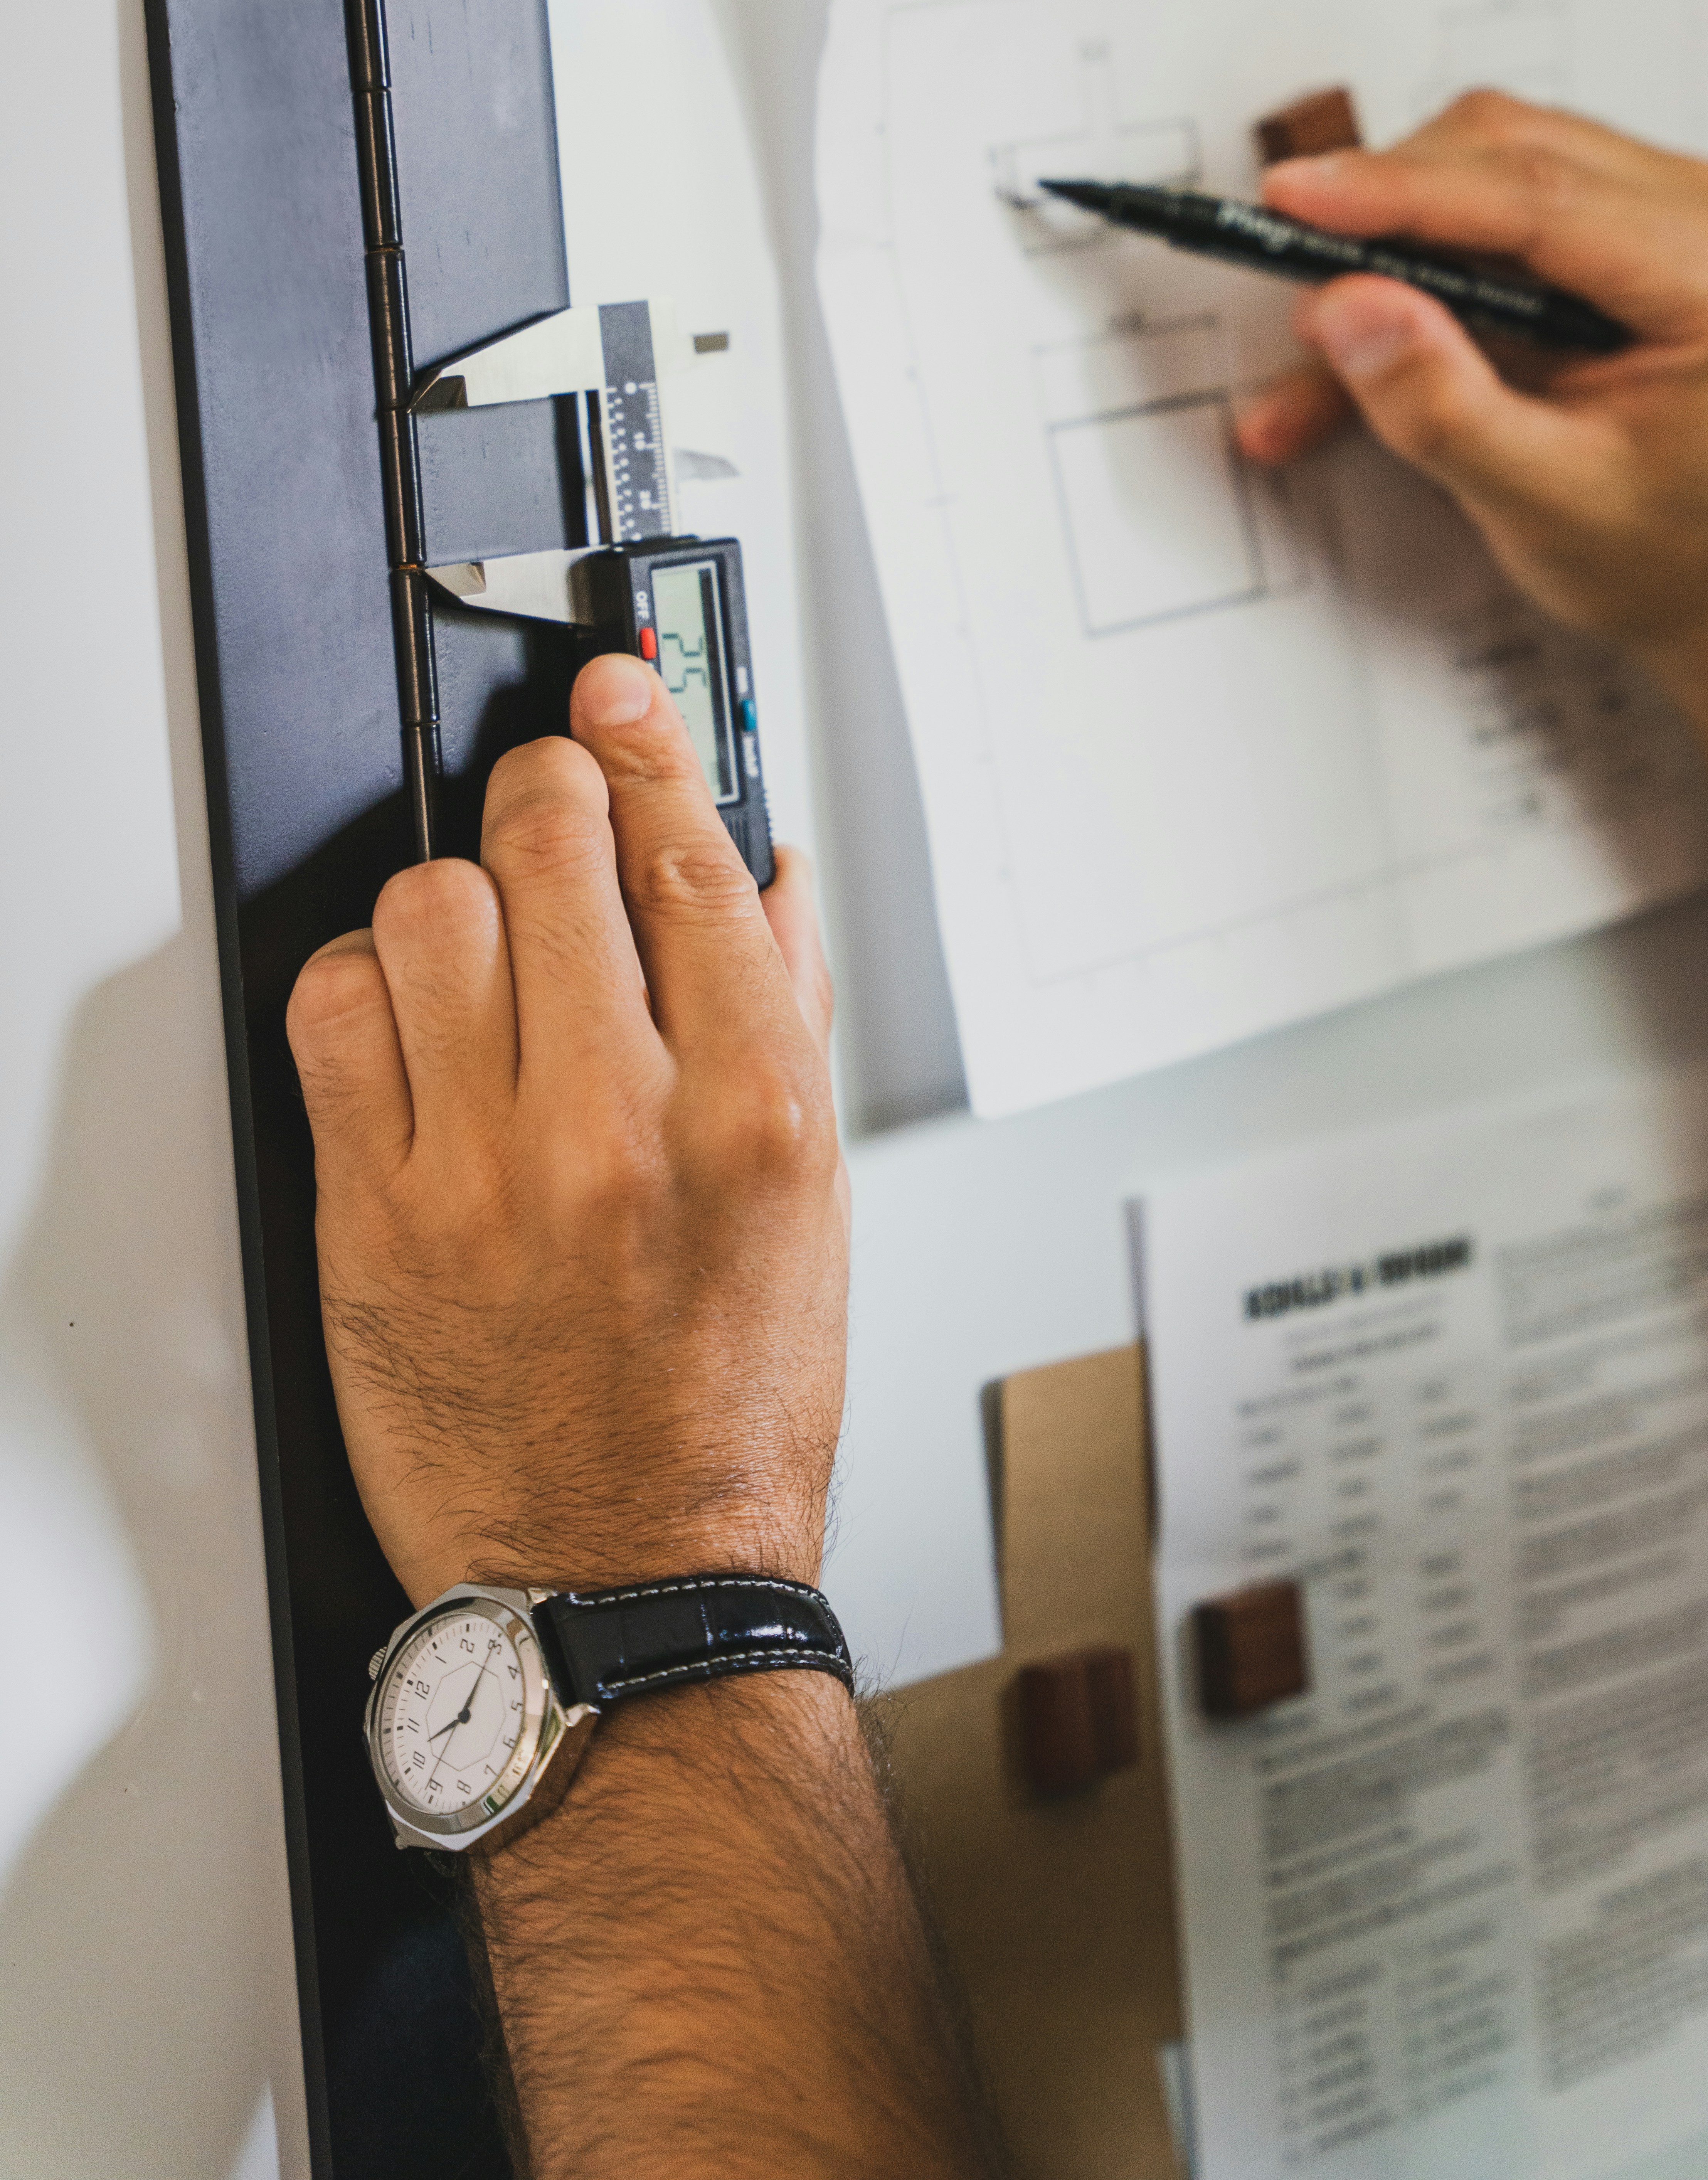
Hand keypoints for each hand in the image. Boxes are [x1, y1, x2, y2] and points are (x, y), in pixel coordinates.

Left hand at [286, 656, 844, 1607]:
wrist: (626, 1570)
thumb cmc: (730, 1400)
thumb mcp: (815, 1198)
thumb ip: (788, 1012)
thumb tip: (763, 871)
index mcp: (750, 1110)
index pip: (688, 857)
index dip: (649, 742)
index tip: (622, 694)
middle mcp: (619, 1124)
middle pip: (551, 849)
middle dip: (552, 790)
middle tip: (552, 806)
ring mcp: (487, 1169)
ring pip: (431, 907)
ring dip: (458, 891)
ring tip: (486, 940)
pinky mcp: (377, 1217)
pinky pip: (335, 1017)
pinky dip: (365, 982)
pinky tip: (409, 1015)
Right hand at [1232, 92, 1707, 693]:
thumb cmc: (1663, 550)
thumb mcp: (1543, 503)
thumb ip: (1443, 408)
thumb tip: (1349, 307)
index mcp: (1706, 277)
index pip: (1533, 196)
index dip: (1399, 190)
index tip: (1291, 197)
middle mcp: (1692, 216)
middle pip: (1498, 152)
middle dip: (1378, 215)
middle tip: (1288, 287)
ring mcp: (1650, 206)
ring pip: (1476, 164)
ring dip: (1383, 247)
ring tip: (1322, 355)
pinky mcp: (1602, 221)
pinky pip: (1479, 208)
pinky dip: (1407, 269)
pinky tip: (1352, 347)